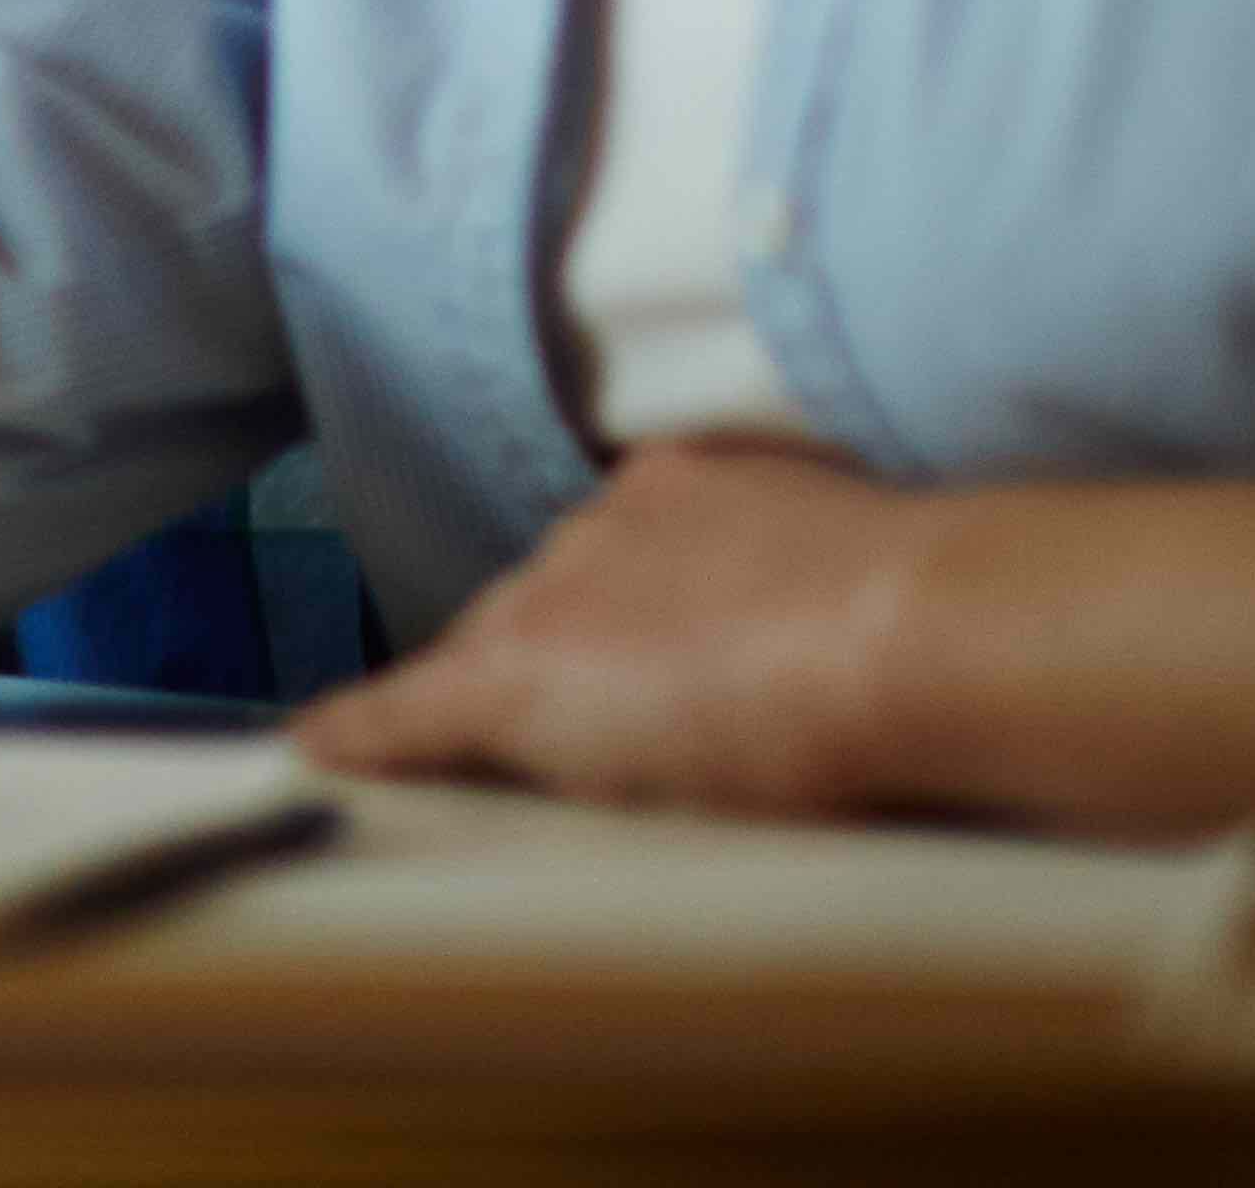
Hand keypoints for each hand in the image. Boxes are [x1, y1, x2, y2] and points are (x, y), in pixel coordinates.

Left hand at [301, 441, 1254, 863]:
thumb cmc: (944, 612)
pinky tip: (311, 757)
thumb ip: (864, 605)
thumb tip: (925, 643)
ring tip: (452, 768)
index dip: (624, 617)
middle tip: (584, 739)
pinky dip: (367, 736)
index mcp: (697, 486)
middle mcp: (609, 520)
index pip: (624, 555)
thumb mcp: (891, 585)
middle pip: (549, 601)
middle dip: (556, 666)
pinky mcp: (520, 682)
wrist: (912, 628)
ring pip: (493, 658)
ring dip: (483, 712)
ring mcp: (559, 596)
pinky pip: (415, 710)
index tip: (641, 653)